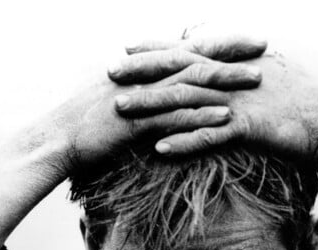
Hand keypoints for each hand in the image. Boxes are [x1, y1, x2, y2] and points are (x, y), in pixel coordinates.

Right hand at [53, 37, 267, 176]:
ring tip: (255, 80)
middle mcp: (141, 74)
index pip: (184, 47)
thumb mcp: (113, 99)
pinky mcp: (135, 122)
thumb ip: (140, 91)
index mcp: (138, 67)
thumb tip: (161, 91)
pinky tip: (226, 117)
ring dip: (224, 80)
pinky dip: (201, 116)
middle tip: (263, 47)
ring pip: (189, 82)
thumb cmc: (82, 124)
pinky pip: (173, 116)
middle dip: (230, 51)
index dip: (216, 41)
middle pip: (194, 57)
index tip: (244, 39)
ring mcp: (139, 97)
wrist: (54, 141)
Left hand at [110, 40, 317, 196]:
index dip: (159, 47)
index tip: (129, 46)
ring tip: (120, 110)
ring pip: (188, 100)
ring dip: (152, 105)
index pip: (193, 49)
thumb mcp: (278, 76)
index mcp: (240, 61)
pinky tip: (159, 148)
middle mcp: (236, 76)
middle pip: (181, 70)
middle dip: (144, 71)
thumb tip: (232, 69)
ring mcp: (241, 100)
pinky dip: (185, 141)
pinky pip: (210, 136)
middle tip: (110, 72)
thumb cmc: (310, 105)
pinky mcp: (249, 127)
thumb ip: (248, 71)